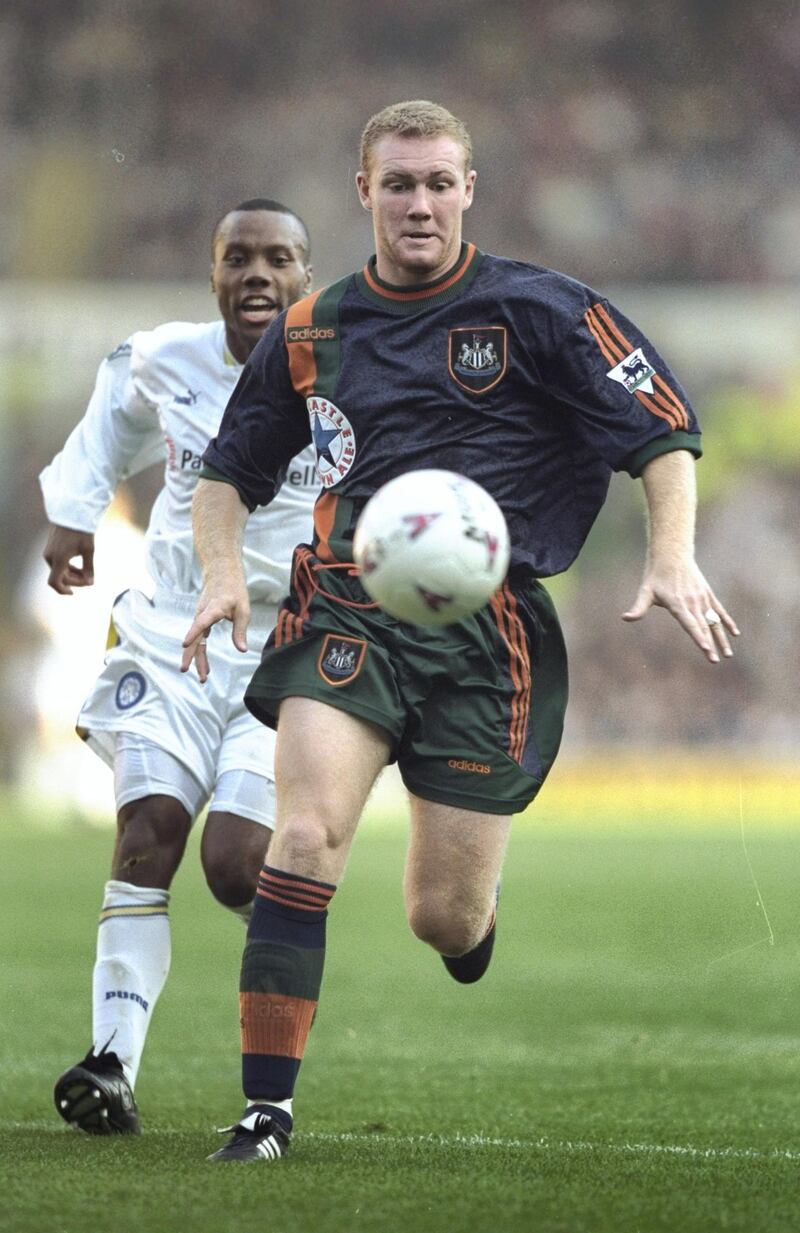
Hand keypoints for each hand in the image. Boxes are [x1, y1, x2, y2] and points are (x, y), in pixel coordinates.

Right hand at [43, 525, 94, 593]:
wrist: (72, 512)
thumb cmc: (81, 531)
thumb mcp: (89, 551)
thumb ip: (89, 568)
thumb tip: (90, 582)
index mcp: (58, 559)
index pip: (55, 582)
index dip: (63, 590)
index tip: (73, 593)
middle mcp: (50, 557)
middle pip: (59, 577)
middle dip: (74, 580)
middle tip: (88, 579)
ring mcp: (49, 552)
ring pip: (58, 570)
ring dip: (71, 574)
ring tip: (85, 572)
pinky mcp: (50, 547)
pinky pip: (57, 562)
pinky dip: (67, 566)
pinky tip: (77, 565)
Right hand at [180, 578, 249, 681]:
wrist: (221, 574)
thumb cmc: (234, 591)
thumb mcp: (243, 609)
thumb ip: (240, 630)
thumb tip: (242, 650)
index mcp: (214, 608)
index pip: (202, 622)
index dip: (194, 632)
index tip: (185, 644)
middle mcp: (203, 614)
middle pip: (195, 637)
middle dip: (192, 656)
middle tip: (191, 674)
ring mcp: (200, 618)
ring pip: (196, 641)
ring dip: (198, 659)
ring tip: (203, 677)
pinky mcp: (201, 621)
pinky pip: (199, 638)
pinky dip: (200, 652)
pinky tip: (204, 665)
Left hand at [623, 559, 739, 662]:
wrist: (672, 555)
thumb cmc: (656, 576)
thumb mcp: (645, 591)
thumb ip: (639, 607)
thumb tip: (625, 618)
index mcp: (678, 603)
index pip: (690, 624)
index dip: (698, 637)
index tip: (706, 649)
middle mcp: (692, 602)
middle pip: (703, 626)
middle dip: (710, 644)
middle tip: (714, 661)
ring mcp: (702, 598)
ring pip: (714, 621)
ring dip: (721, 638)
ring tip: (728, 654)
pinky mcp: (707, 594)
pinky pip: (720, 611)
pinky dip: (727, 622)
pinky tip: (735, 634)